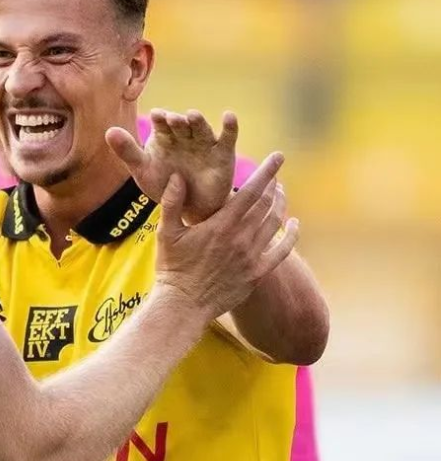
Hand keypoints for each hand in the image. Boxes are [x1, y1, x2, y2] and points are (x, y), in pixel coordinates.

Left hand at [106, 109, 237, 223]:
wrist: (188, 209)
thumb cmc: (163, 185)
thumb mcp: (142, 171)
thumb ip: (127, 151)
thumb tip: (109, 130)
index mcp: (164, 137)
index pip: (161, 124)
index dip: (160, 120)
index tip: (156, 116)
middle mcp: (184, 136)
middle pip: (181, 125)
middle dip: (177, 121)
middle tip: (172, 119)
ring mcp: (204, 144)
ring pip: (201, 129)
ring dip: (198, 121)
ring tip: (193, 115)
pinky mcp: (223, 154)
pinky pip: (227, 138)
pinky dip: (230, 127)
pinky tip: (229, 116)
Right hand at [153, 152, 298, 320]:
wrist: (183, 304)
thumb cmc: (172, 267)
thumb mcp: (167, 232)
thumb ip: (173, 203)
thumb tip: (178, 176)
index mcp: (221, 224)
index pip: (251, 191)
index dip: (266, 172)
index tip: (277, 156)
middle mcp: (241, 238)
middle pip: (266, 204)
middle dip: (274, 183)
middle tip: (276, 171)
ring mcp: (252, 256)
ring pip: (276, 223)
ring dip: (281, 204)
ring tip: (280, 192)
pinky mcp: (258, 273)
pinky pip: (282, 251)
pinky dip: (292, 235)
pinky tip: (294, 224)